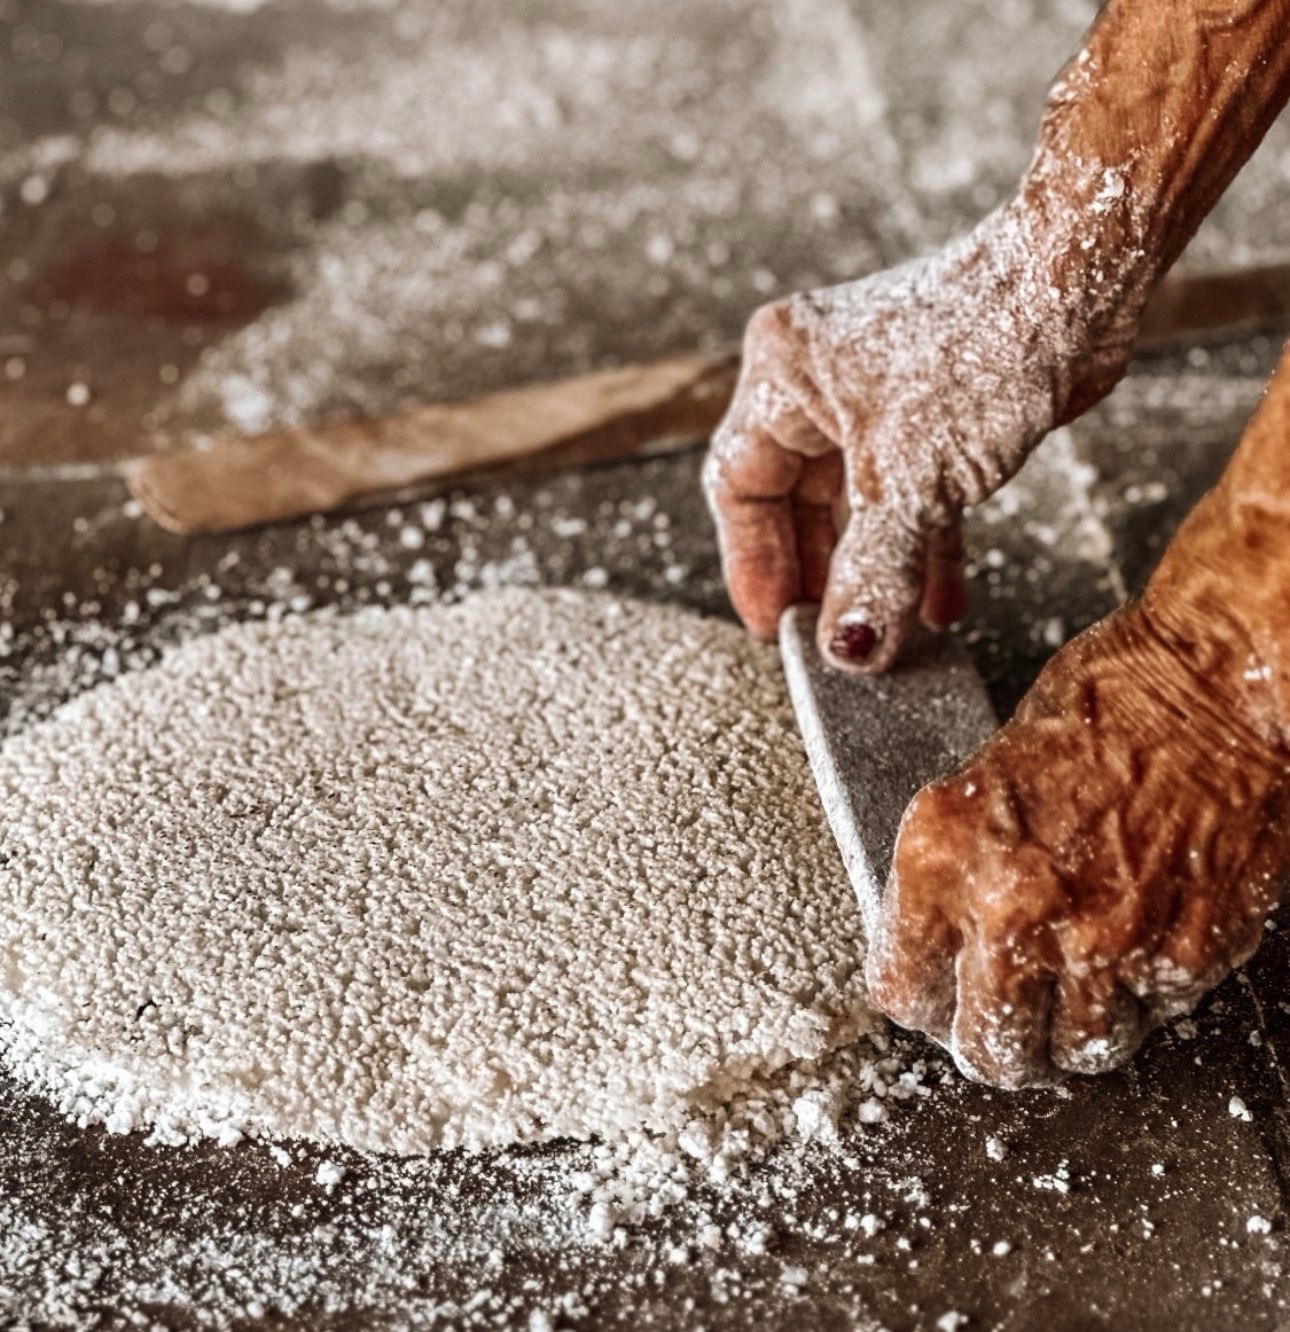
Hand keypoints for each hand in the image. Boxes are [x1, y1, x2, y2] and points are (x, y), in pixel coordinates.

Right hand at [703, 201, 1139, 672]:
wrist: (1084, 277)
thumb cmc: (988, 338)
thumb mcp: (914, 479)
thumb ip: (874, 571)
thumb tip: (847, 650)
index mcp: (782, 377)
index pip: (739, 487)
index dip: (753, 564)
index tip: (776, 627)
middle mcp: (818, 384)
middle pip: (794, 502)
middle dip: (817, 575)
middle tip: (828, 640)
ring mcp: (874, 399)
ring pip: (855, 506)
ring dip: (873, 570)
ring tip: (883, 636)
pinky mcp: (930, 415)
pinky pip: (908, 497)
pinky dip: (922, 548)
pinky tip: (938, 603)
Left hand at [865, 590, 1286, 1086]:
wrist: (1217, 683)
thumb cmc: (1107, 700)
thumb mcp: (986, 774)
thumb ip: (958, 866)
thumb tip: (942, 934)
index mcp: (943, 853)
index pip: (901, 986)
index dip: (918, 995)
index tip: (931, 993)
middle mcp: (1013, 910)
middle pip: (984, 1048)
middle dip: (987, 1035)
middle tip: (998, 1009)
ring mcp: (1102, 943)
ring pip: (1070, 1053)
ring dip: (1063, 1031)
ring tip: (1065, 991)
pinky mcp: (1183, 958)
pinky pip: (1145, 1022)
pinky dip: (1133, 1003)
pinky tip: (1126, 955)